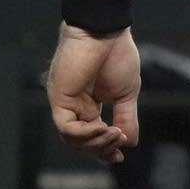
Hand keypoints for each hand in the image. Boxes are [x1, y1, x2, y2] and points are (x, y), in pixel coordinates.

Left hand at [47, 24, 140, 162]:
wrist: (105, 32)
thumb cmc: (117, 55)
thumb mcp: (127, 93)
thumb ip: (127, 117)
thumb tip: (130, 142)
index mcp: (90, 104)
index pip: (92, 135)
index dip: (105, 149)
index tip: (120, 157)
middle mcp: (75, 107)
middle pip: (81, 141)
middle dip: (101, 148)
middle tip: (119, 146)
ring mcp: (65, 103)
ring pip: (72, 138)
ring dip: (95, 142)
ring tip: (115, 134)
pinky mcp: (59, 99)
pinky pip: (67, 127)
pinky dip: (85, 134)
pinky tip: (103, 128)